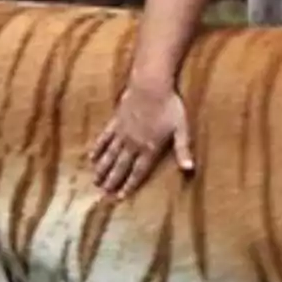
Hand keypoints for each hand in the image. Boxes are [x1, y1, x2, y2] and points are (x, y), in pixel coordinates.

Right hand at [90, 82, 194, 197]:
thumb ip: (183, 150)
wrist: (150, 84)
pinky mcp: (115, 121)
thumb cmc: (170, 106)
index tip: (120, 197)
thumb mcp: (181, 129)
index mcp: (149, 148)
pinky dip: (98, 148)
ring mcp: (122, 133)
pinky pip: (104, 138)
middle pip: (121, 166)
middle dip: (112, 181)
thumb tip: (189, 169)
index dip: (129, 185)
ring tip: (95, 181)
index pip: (138, 172)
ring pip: (110, 155)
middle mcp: (133, 144)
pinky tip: (91, 157)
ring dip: (102, 169)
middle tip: (103, 194)